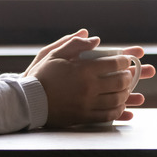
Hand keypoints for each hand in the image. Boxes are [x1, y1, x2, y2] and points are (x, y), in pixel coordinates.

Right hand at [26, 35, 154, 126]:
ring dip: (126, 93)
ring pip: (117, 99)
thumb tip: (94, 39)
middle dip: (129, 76)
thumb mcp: (54, 53)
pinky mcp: (84, 117)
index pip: (114, 63)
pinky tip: (119, 106)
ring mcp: (87, 104)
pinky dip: (118, 110)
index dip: (125, 60)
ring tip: (126, 89)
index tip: (126, 59)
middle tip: (129, 74)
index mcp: (83, 70)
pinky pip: (108, 115)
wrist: (28, 101)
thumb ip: (75, 43)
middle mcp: (88, 88)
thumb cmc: (41, 75)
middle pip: (120, 82)